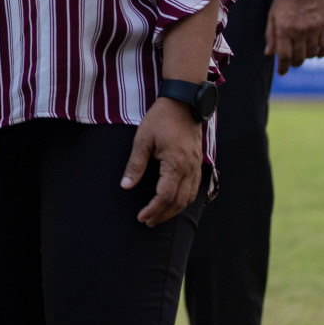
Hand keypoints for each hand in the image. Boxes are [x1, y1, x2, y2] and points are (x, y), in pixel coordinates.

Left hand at [120, 98, 202, 227]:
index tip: (141, 217)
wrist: (183, 102)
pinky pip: (195, 188)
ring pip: (189, 197)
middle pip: (179, 202)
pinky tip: (174, 202)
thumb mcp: (142, 139)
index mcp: (175, 164)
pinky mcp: (198, 162)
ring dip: (174, 210)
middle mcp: (189, 168)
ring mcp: (196, 166)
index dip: (153, 209)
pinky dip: (184, 200)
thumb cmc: (161, 119)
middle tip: (147, 222)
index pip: (165, 196)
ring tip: (158, 216)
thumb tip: (125, 186)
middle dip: (163, 214)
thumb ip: (135, 165)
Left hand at [266, 0, 323, 75]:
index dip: (283, 67)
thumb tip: (269, 54)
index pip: (284, 56)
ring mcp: (314, 29)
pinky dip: (321, 53)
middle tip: (293, 60)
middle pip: (299, 58)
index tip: (282, 73)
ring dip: (307, 56)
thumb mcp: (273, 15)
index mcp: (284, 29)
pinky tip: (317, 53)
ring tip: (303, 51)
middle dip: (295, 62)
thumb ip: (271, 35)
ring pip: (312, 54)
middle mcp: (299, 31)